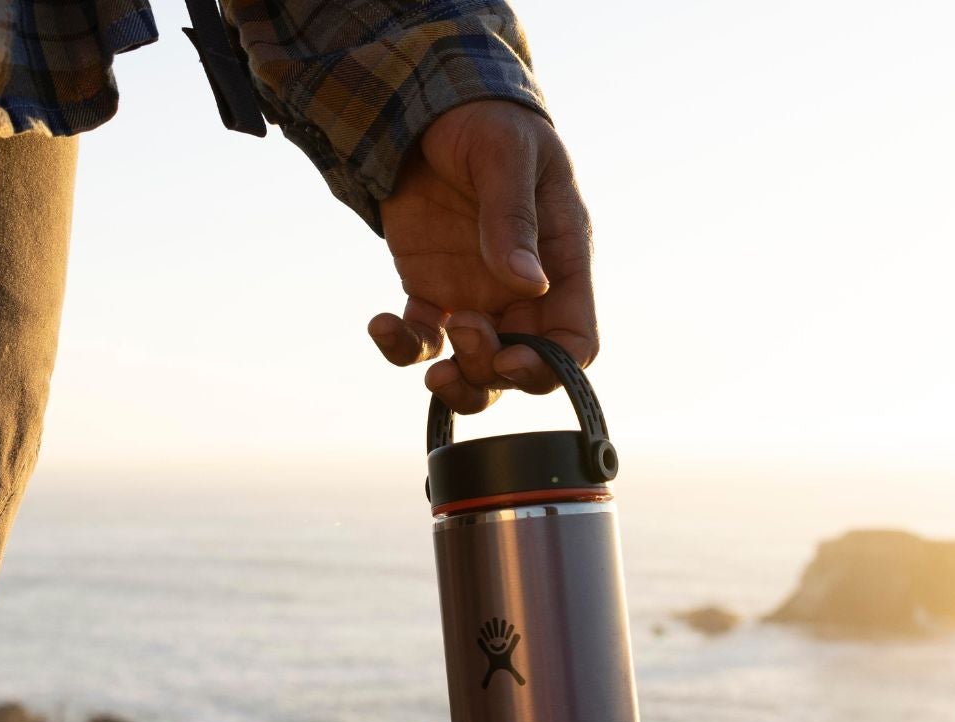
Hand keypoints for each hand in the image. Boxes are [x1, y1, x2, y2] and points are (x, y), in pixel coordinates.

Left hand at [367, 100, 596, 415]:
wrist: (428, 107)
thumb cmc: (485, 121)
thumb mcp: (505, 156)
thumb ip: (514, 217)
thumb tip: (527, 283)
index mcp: (561, 262)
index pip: (575, 341)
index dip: (549, 367)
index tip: (509, 360)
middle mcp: (523, 292)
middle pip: (524, 369)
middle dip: (494, 370)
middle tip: (461, 329)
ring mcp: (476, 296)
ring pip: (476, 371)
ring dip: (456, 382)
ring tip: (430, 360)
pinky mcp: (430, 293)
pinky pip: (420, 342)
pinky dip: (400, 348)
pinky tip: (380, 323)